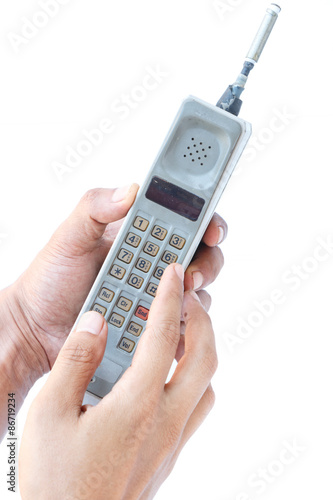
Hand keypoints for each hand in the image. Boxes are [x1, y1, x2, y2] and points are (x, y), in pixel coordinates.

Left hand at [7, 186, 226, 373]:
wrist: (38, 326)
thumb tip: (130, 190)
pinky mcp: (153, 324)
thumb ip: (95, 206)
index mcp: (139, 236)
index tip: (211, 232)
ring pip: (197, 291)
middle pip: (201, 256)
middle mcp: (153, 264)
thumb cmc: (51, 278)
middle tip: (191, 275)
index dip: (206, 223)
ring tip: (178, 302)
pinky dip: (185, 326)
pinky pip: (182, 324)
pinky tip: (173, 329)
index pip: (185, 221)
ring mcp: (155, 295)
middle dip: (206, 263)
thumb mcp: (69, 236)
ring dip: (196, 295)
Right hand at [19, 264, 216, 499]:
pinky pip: (195, 409)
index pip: (164, 337)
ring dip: (201, 353)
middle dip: (202, 319)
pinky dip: (192, 381)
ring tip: (181, 334)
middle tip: (187, 298)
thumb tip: (97, 322)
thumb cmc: (56, 482)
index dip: (170, 299)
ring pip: (206, 386)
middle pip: (204, 358)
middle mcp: (165, 422)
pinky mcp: (170, 458)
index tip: (173, 274)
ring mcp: (172, 443)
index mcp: (137, 405)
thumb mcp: (49, 414)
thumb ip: (76, 361)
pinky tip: (166, 378)